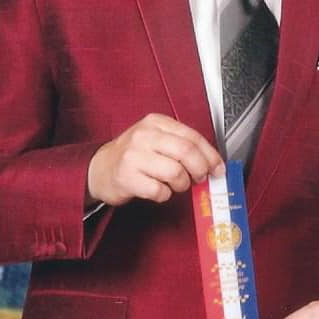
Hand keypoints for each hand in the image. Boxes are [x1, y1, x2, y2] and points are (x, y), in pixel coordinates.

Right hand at [87, 114, 223, 206]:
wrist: (100, 169)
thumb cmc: (134, 156)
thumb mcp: (157, 140)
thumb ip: (183, 146)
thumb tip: (214, 164)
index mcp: (156, 123)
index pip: (192, 137)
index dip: (211, 155)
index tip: (218, 168)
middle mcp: (144, 136)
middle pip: (187, 152)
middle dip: (200, 170)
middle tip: (200, 179)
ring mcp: (133, 156)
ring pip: (176, 172)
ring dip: (182, 185)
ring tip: (175, 185)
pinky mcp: (126, 177)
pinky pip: (159, 191)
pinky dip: (164, 195)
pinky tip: (158, 190)